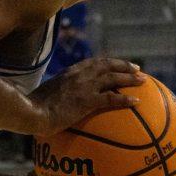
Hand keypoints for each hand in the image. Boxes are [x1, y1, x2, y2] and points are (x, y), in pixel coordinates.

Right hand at [27, 58, 144, 135]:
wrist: (32, 113)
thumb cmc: (34, 108)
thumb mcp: (45, 94)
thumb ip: (57, 93)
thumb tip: (60, 101)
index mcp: (70, 72)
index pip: (94, 63)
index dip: (109, 62)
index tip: (119, 64)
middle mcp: (79, 75)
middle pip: (107, 66)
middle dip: (124, 66)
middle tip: (138, 69)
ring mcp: (84, 87)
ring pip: (113, 79)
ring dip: (130, 79)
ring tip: (143, 81)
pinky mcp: (87, 101)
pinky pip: (112, 99)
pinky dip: (125, 100)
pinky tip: (136, 102)